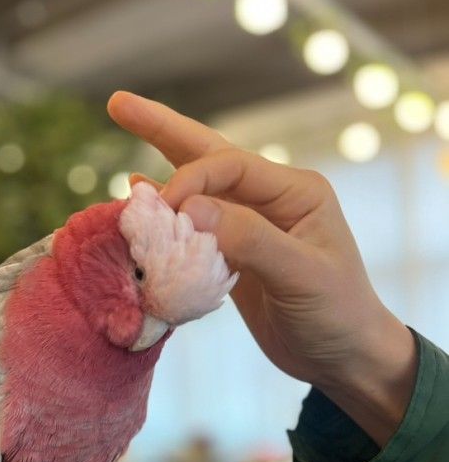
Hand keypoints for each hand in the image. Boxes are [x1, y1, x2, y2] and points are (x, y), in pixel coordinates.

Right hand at [108, 91, 417, 445]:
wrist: (344, 358)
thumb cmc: (336, 313)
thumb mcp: (301, 275)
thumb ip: (249, 239)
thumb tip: (189, 209)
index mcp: (294, 191)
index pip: (229, 166)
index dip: (190, 180)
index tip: (163, 210)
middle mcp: (270, 199)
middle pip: (208, 154)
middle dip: (162, 130)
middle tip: (117, 103)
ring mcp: (250, 226)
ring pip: (196, 188)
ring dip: (159, 167)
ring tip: (123, 139)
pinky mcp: (233, 256)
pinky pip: (192, 226)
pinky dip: (164, 213)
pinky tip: (139, 195)